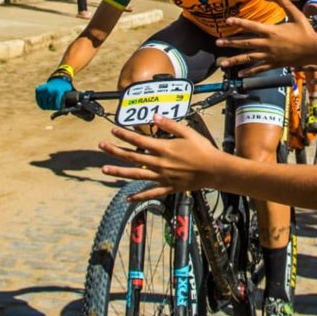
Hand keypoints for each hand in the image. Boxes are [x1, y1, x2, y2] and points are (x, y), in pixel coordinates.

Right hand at [35, 75, 73, 109]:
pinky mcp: (38, 90)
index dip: (58, 109)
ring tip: (51, 106)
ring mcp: (43, 90)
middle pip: (50, 106)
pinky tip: (46, 105)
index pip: (57, 105)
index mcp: (58, 92)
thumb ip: (68, 102)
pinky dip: (42, 105)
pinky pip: (39, 102)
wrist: (58, 79)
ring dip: (48, 107)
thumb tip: (66, 113)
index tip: (60, 109)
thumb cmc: (65, 88)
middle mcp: (50, 90)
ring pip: (44, 105)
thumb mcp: (69, 93)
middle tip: (55, 107)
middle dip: (53, 108)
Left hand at [100, 115, 223, 198]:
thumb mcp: (188, 132)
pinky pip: (150, 193)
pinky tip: (128, 198)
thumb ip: (170, 125)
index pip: (139, 140)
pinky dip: (139, 196)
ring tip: (104, 170)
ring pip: (136, 175)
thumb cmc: (203, 150)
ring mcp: (162, 177)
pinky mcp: (168, 187)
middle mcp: (159, 163)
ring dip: (119, 172)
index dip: (125, 135)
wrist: (214, 170)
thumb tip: (154, 117)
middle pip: (132, 157)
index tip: (113, 131)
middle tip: (102, 146)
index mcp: (164, 148)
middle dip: (115, 151)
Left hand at [216, 0, 316, 75]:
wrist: (314, 51)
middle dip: (230, 43)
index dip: (239, 22)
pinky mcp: (274, 64)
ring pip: (249, 58)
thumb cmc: (306, 32)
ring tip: (223, 63)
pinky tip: (240, 74)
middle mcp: (267, 44)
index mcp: (271, 31)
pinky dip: (249, 71)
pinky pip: (259, 69)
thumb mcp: (297, 16)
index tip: (227, 20)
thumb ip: (286, 5)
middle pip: (245, 43)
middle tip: (218, 43)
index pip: (251, 26)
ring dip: (235, 60)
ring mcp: (270, 55)